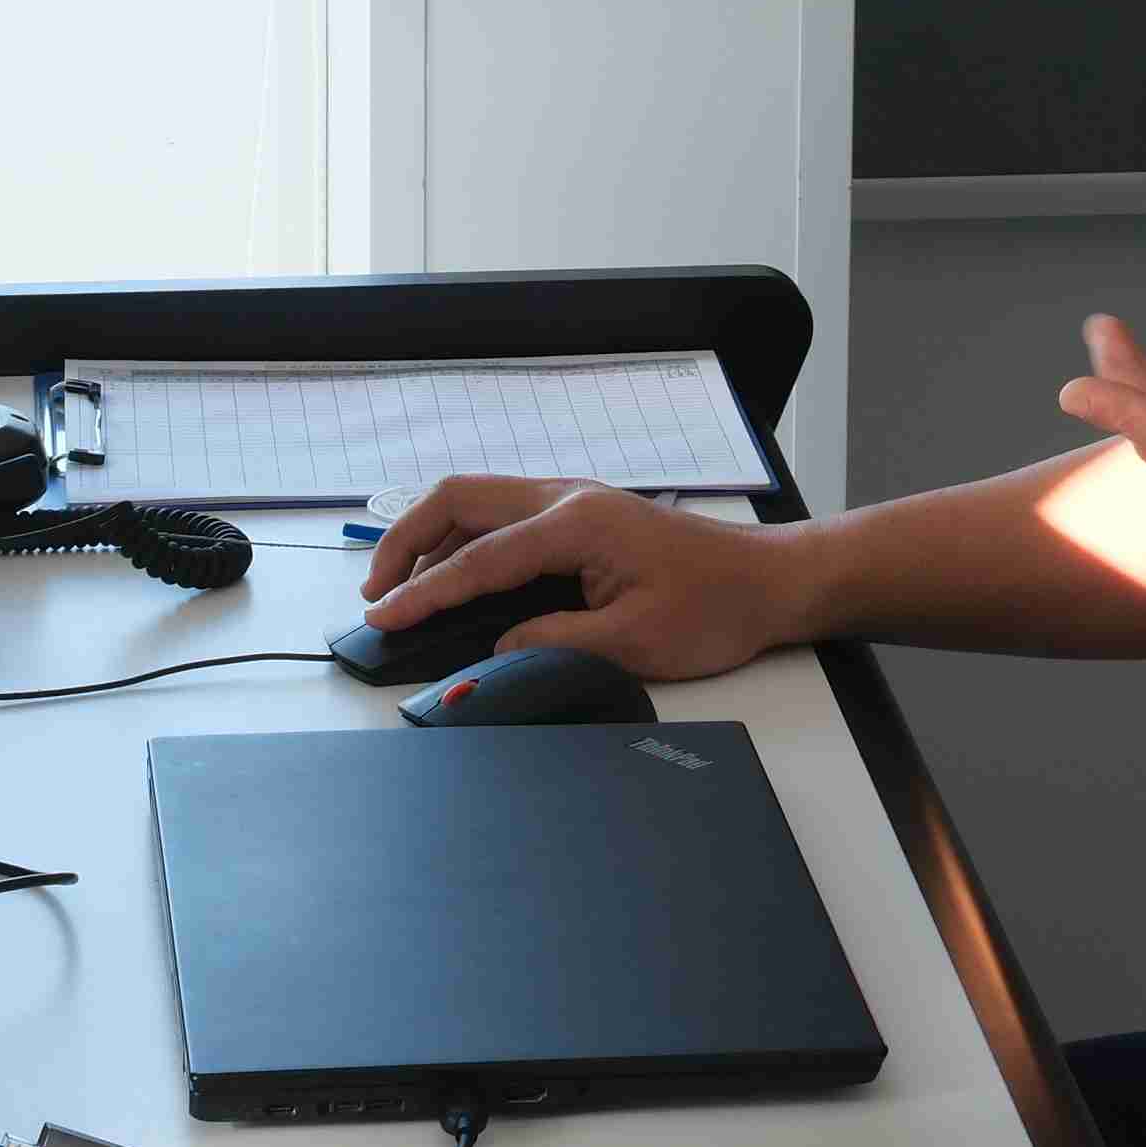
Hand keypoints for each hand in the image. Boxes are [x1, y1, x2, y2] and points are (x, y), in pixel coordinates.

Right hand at [350, 474, 800, 681]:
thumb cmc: (715, 608)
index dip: (424, 592)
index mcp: (577, 523)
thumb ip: (554, 642)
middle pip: (459, 499)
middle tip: (376, 595)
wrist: (769, 580)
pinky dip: (465, 544)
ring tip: (402, 591)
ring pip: (478, 503)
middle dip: (406, 541)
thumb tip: (496, 647)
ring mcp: (573, 502)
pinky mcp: (581, 518)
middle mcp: (568, 498)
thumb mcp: (633, 642)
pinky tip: (455, 582)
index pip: (478, 558)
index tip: (383, 620)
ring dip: (432, 539)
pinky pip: (504, 519)